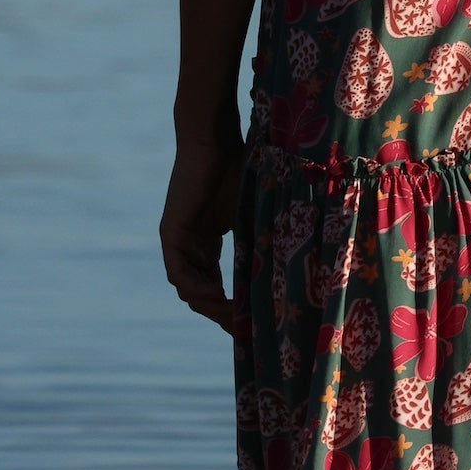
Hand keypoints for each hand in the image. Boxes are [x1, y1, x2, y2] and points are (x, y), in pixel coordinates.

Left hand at [160, 130, 244, 331]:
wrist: (214, 137)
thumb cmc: (238, 165)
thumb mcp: (253, 211)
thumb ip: (261, 235)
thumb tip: (299, 256)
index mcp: (206, 241)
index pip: (215, 283)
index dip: (231, 305)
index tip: (252, 323)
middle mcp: (189, 245)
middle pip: (201, 292)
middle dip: (222, 313)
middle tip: (244, 332)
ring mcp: (178, 240)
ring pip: (189, 287)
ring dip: (210, 306)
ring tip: (234, 319)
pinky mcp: (172, 233)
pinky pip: (180, 273)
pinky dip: (197, 288)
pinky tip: (218, 297)